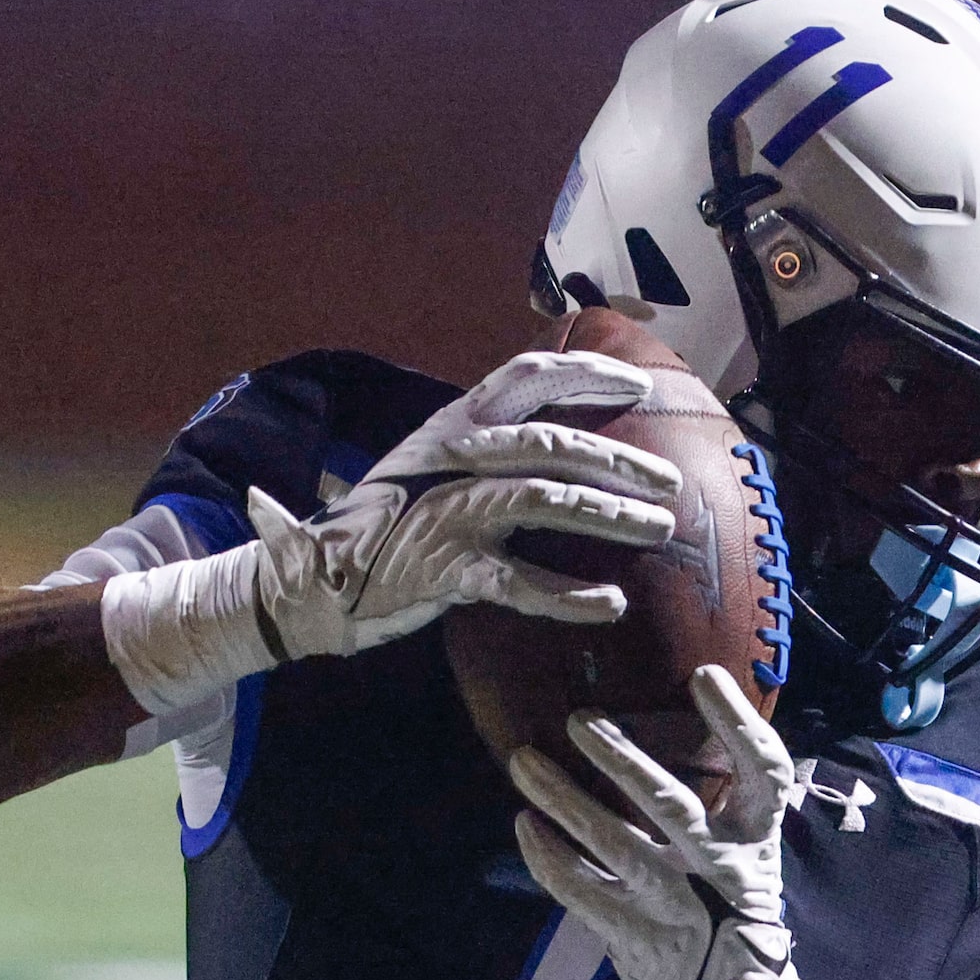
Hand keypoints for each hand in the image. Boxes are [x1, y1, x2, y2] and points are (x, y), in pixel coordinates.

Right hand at [242, 350, 681, 660]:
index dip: (588, 375)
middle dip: (620, 459)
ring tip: (657, 529)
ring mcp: (450, 512)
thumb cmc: (384, 521)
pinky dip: (568, 595)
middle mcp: (455, 458)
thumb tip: (555, 435)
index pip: (528, 378)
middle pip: (553, 443)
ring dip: (610, 514)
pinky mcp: (446, 570)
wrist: (309, 577)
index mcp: (454, 424)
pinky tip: (610, 604)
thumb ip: (484, 443)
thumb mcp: (429, 462)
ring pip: (546, 499)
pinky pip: (519, 583)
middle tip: (670, 483)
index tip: (640, 386)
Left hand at [509, 665, 840, 979]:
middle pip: (670, 805)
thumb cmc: (739, 920)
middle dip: (622, 760)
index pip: (763, 772)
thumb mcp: (754, 862)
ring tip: (521, 761)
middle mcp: (717, 870)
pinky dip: (548, 859)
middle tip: (579, 718)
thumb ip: (733, 805)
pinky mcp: (632, 938)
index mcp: (756, 843)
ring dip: (562, 800)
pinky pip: (580, 891)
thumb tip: (704, 722)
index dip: (737, 724)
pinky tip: (523, 825)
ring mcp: (671, 906)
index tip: (704, 677)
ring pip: (610, 843)